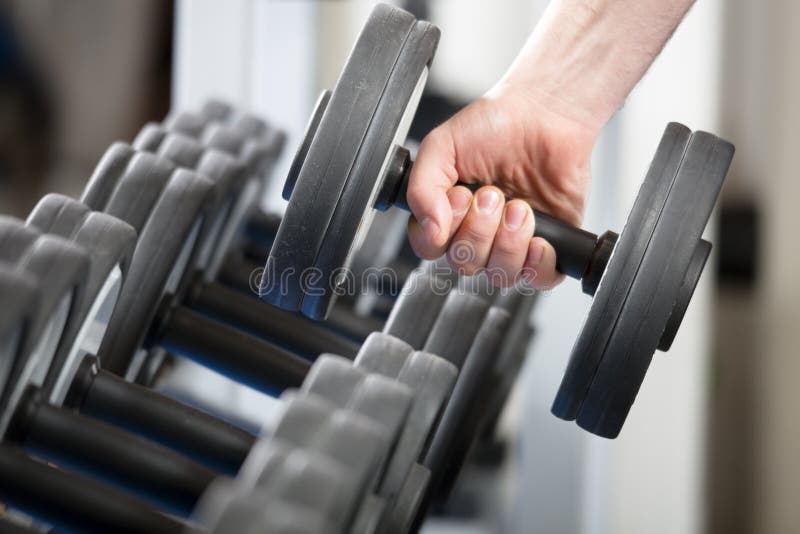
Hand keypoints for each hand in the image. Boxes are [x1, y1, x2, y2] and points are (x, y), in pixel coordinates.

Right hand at [406, 83, 596, 288]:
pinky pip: (538, 279)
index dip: (442, 233)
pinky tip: (539, 238)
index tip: (460, 197)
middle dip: (479, 230)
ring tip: (521, 207)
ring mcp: (512, 242)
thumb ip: (421, 187)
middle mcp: (477, 233)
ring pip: (499, 274)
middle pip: (465, 263)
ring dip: (508, 242)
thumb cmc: (496, 125)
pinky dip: (537, 264)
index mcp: (447, 213)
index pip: (430, 248)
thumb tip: (429, 229)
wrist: (547, 113)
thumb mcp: (442, 145)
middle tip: (493, 194)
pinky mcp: (548, 245)